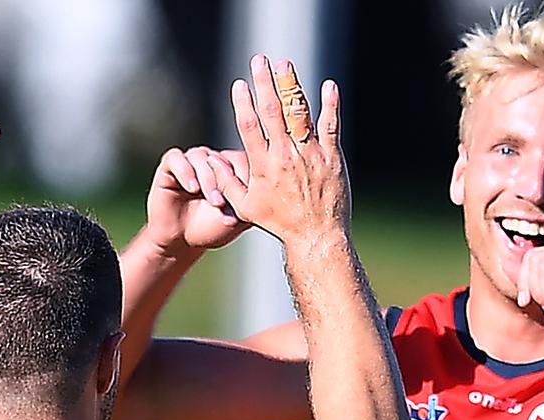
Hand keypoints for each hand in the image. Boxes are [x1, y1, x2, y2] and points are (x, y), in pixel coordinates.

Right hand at [144, 147, 250, 256]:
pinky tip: (193, 188)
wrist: (181, 241)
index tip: (249, 199)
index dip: (246, 176)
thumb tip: (263, 186)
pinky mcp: (170, 164)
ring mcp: (192, 160)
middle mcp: (212, 160)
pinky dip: (186, 171)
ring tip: (213, 202)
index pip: (243, 159)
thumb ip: (250, 200)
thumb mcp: (238, 217)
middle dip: (226, 181)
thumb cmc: (212, 228)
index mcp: (232, 168)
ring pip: (201, 157)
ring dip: (209, 180)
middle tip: (224, 204)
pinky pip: (177, 158)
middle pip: (223, 158)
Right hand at [209, 56, 347, 242]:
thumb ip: (227, 183)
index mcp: (263, 165)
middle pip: (272, 111)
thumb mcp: (245, 207)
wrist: (315, 236)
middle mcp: (285, 156)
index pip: (249, 126)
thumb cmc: (279, 223)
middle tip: (259, 60)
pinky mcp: (331, 157)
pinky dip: (330, 105)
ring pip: (299, 112)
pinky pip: (331, 125)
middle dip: (264, 82)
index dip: (243, 103)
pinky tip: (328, 86)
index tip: (239, 84)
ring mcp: (310, 154)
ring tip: (284, 64)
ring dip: (291, 85)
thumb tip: (211, 161)